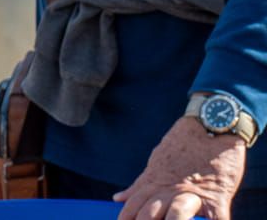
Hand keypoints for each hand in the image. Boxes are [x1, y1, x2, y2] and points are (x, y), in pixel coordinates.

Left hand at [115, 116, 246, 219]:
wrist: (212, 125)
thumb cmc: (184, 145)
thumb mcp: (157, 162)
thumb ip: (140, 184)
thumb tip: (118, 198)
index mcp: (154, 181)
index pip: (133, 205)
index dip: (126, 218)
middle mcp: (169, 189)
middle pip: (149, 213)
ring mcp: (193, 193)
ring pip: (176, 215)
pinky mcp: (218, 195)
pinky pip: (216, 218)